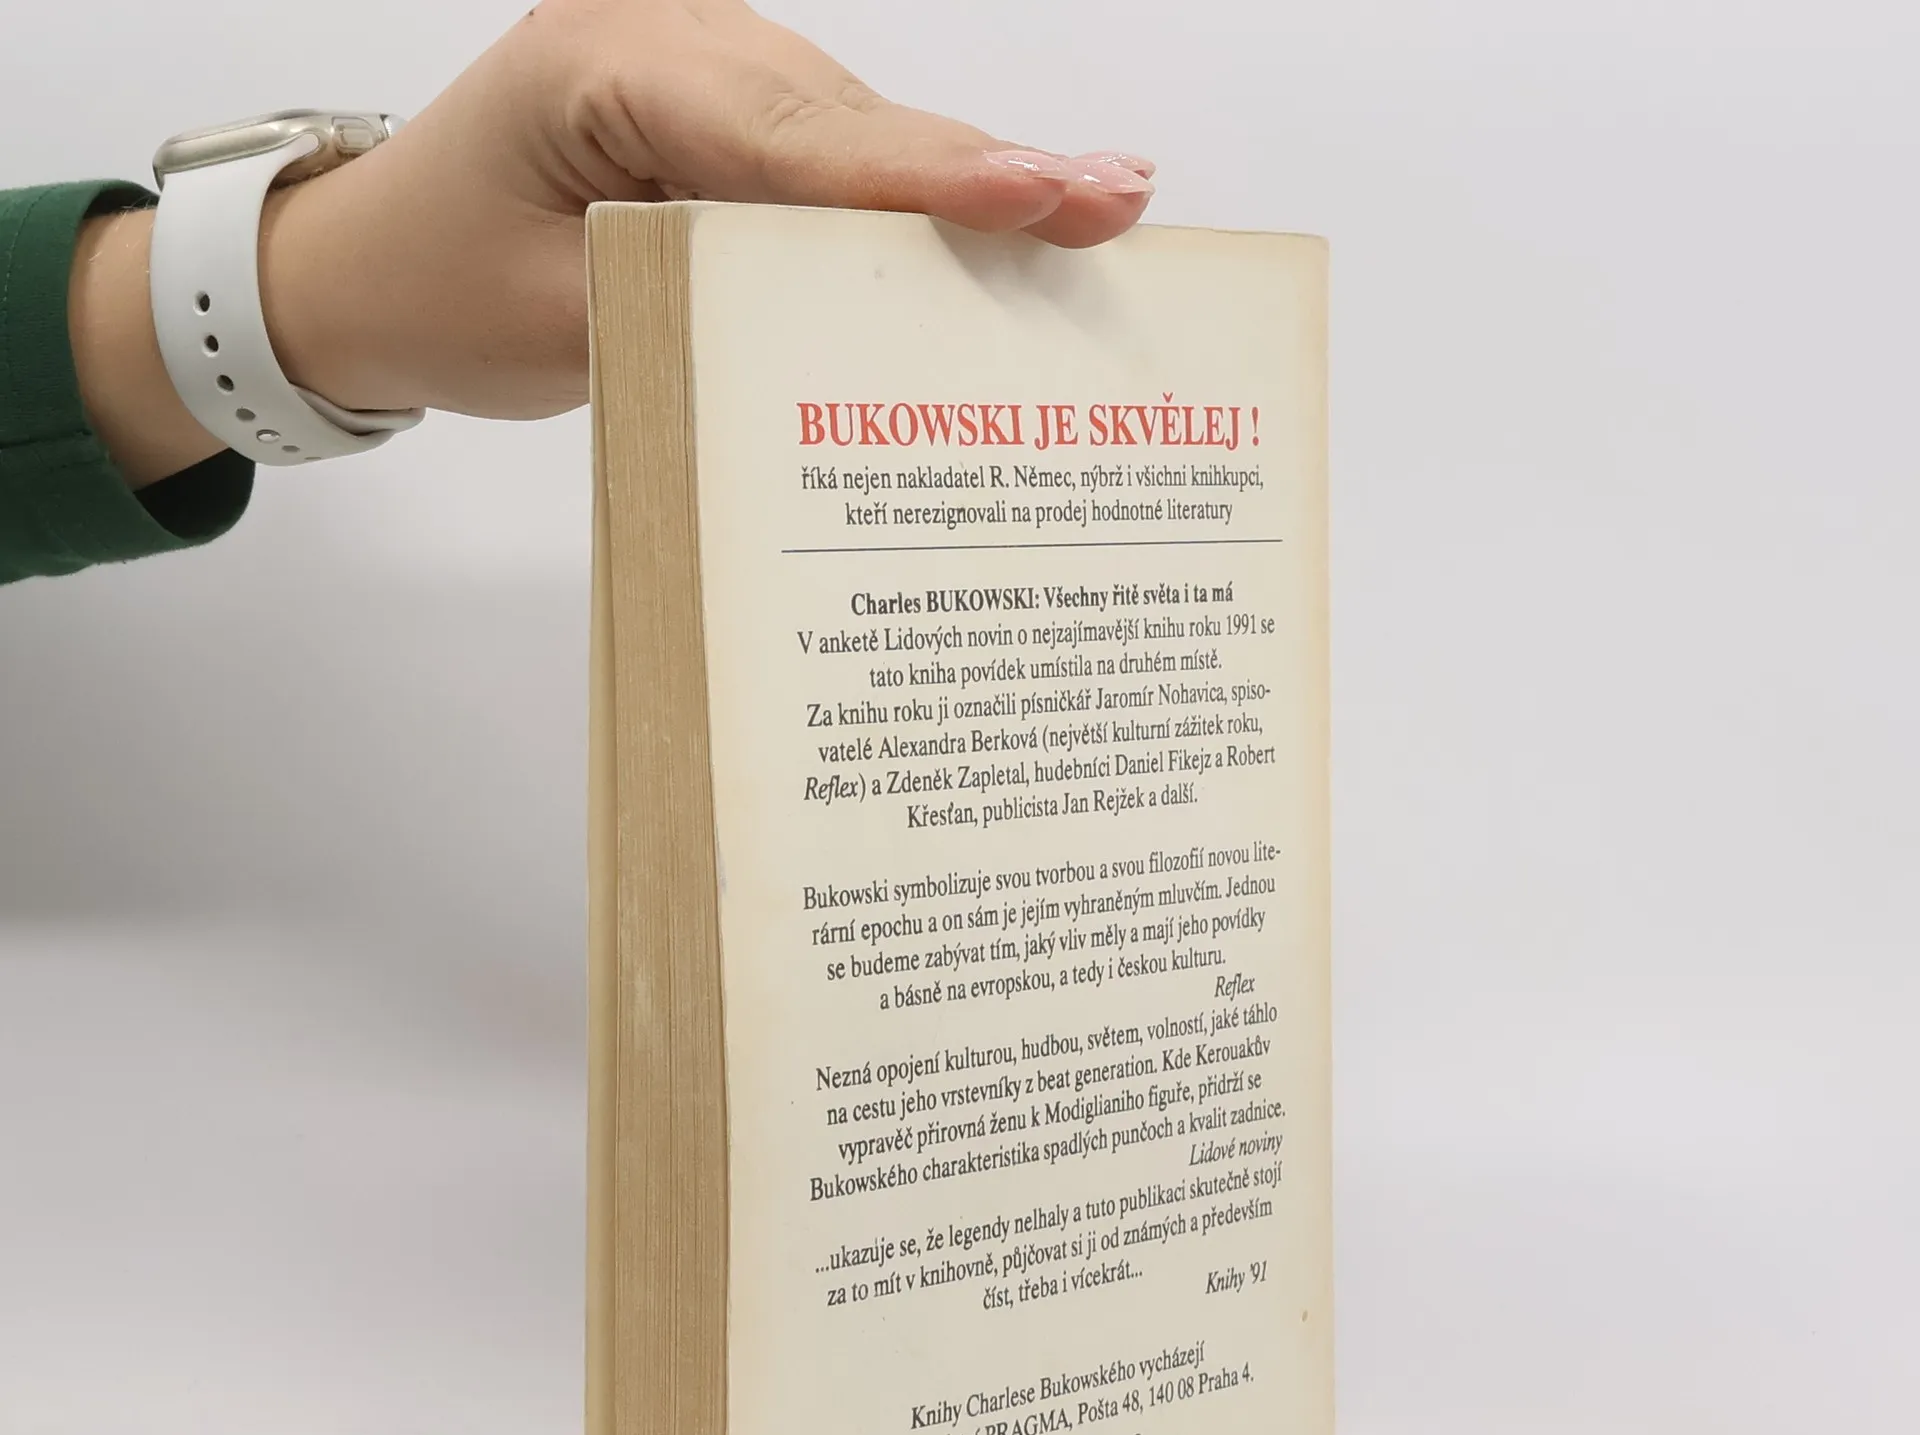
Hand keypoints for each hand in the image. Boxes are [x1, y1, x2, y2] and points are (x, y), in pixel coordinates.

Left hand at [262, 0, 1153, 421]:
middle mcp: (669, 40)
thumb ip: (702, 303)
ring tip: (1090, 217)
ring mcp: (701, 71)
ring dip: (962, 191)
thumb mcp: (559, 320)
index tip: (1044, 193)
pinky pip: (832, 159)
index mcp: (606, 67)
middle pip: (851, 121)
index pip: (791, 136)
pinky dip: (907, 206)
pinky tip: (1004, 227)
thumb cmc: (435, 290)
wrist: (363, 266)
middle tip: (1117, 202)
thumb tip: (854, 326)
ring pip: (857, 135)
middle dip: (983, 172)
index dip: (926, 175)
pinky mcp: (720, 118)